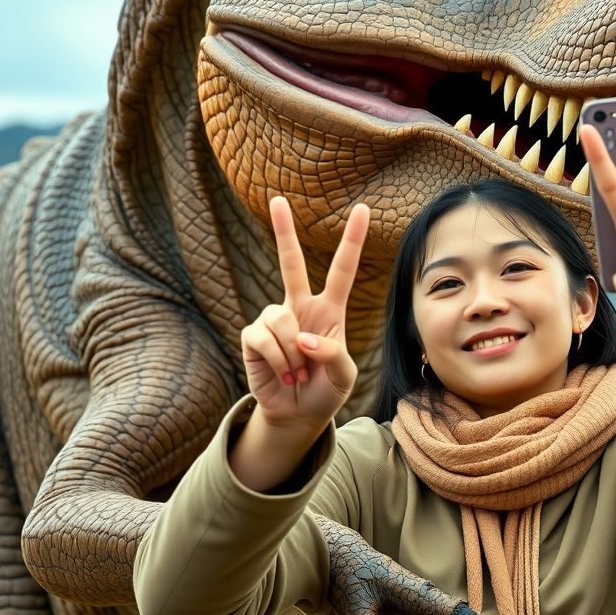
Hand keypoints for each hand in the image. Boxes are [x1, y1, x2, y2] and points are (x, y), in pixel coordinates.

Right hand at [240, 197, 369, 429]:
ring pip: (280, 320)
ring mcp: (273, 320)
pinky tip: (283, 374)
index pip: (342, 270)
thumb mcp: (344, 376)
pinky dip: (278, 363)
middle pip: (290, 263)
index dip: (352, 240)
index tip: (363, 209)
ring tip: (298, 372)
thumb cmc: (326, 390)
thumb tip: (303, 338)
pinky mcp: (252, 337)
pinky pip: (264, 340)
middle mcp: (299, 307)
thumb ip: (334, 355)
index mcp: (329, 310)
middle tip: (277, 200)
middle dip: (283, 231)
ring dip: (292, 355)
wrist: (298, 414)